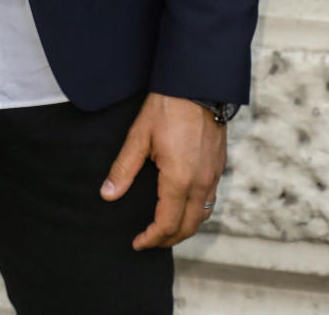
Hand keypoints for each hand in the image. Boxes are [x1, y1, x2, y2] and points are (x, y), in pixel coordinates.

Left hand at [100, 93, 225, 248]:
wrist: (197, 84)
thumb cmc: (167, 107)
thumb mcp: (139, 136)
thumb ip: (124, 169)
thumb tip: (108, 194)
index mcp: (179, 180)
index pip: (167, 224)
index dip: (152, 238)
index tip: (138, 243)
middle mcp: (201, 183)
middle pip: (188, 227)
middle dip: (168, 239)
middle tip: (150, 241)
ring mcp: (213, 175)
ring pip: (203, 215)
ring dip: (185, 227)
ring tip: (166, 228)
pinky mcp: (219, 165)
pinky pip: (210, 198)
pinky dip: (197, 211)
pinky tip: (183, 203)